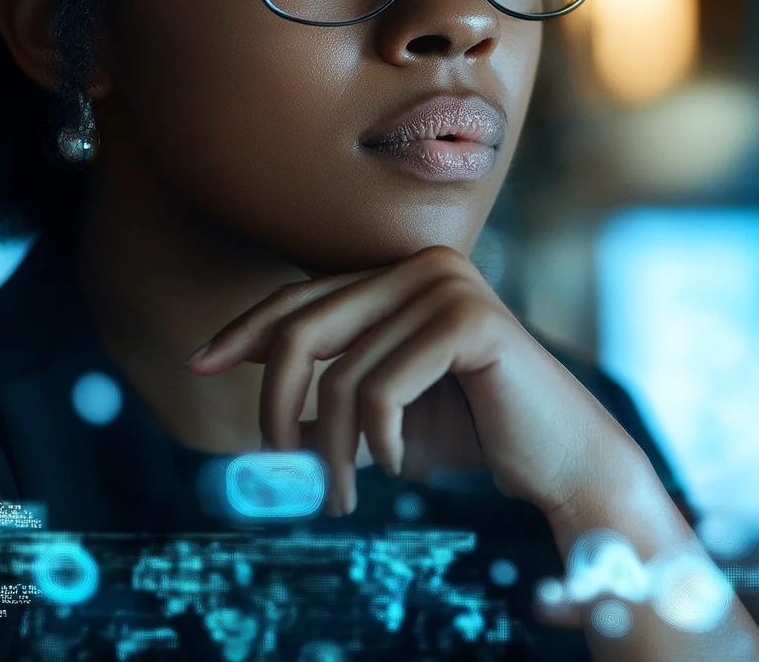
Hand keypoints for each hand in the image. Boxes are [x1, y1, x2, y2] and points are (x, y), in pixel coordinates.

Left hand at [187, 245, 648, 519]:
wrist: (559, 458)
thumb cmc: (472, 434)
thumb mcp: (382, 416)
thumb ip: (329, 401)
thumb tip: (262, 408)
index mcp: (399, 273)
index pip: (300, 297)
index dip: (244, 331)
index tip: (199, 365)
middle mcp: (422, 264)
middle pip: (304, 329)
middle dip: (275, 406)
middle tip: (279, 468)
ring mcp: (449, 285)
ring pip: (342, 376)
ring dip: (333, 449)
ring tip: (341, 494)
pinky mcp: (472, 320)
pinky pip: (383, 389)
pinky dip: (377, 440)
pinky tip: (395, 464)